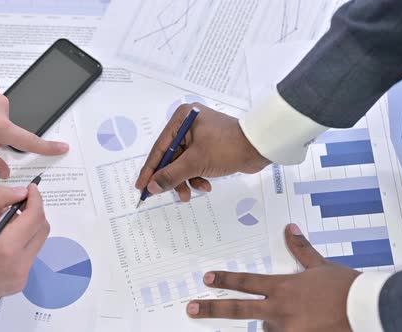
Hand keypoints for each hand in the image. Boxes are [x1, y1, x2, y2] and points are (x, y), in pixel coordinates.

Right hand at [0, 184, 49, 302]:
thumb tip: (21, 192)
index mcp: (7, 248)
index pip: (35, 217)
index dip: (36, 199)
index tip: (30, 189)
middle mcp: (19, 266)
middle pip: (41, 230)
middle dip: (32, 213)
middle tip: (14, 205)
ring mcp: (20, 278)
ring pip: (36, 243)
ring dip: (25, 228)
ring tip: (2, 223)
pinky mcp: (17, 284)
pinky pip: (28, 257)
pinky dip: (20, 243)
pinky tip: (1, 240)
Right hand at [135, 103, 269, 201]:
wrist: (260, 147)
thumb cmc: (226, 148)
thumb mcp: (196, 163)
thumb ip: (171, 175)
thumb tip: (152, 187)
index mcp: (181, 119)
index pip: (159, 148)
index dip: (150, 170)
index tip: (141, 187)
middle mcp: (188, 124)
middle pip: (171, 157)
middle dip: (173, 178)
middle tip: (168, 195)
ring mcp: (199, 135)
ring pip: (183, 163)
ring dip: (186, 180)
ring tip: (190, 194)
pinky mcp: (209, 146)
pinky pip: (195, 164)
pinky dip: (197, 176)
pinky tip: (206, 185)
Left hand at [186, 224, 360, 331]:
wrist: (368, 309)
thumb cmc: (345, 286)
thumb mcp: (321, 266)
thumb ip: (302, 250)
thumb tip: (290, 229)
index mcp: (284, 287)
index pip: (246, 282)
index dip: (225, 278)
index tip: (206, 278)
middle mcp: (281, 309)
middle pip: (239, 310)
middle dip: (212, 309)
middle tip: (191, 308)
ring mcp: (289, 329)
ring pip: (265, 329)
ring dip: (271, 325)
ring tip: (291, 318)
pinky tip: (295, 326)